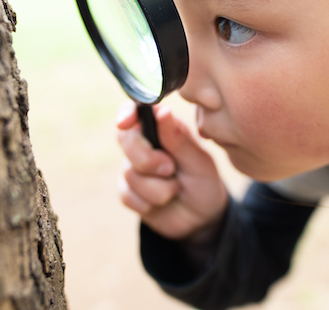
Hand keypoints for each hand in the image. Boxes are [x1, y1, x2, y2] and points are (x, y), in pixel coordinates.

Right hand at [117, 101, 228, 240]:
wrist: (202, 217)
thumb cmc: (203, 181)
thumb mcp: (198, 160)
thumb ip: (178, 138)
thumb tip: (162, 111)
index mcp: (161, 128)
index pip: (134, 111)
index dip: (126, 114)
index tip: (125, 123)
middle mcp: (143, 144)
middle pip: (125, 140)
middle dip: (148, 159)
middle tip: (170, 168)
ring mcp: (133, 167)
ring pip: (130, 173)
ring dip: (158, 187)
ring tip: (176, 188)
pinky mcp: (128, 191)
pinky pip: (128, 195)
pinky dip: (150, 202)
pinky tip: (164, 202)